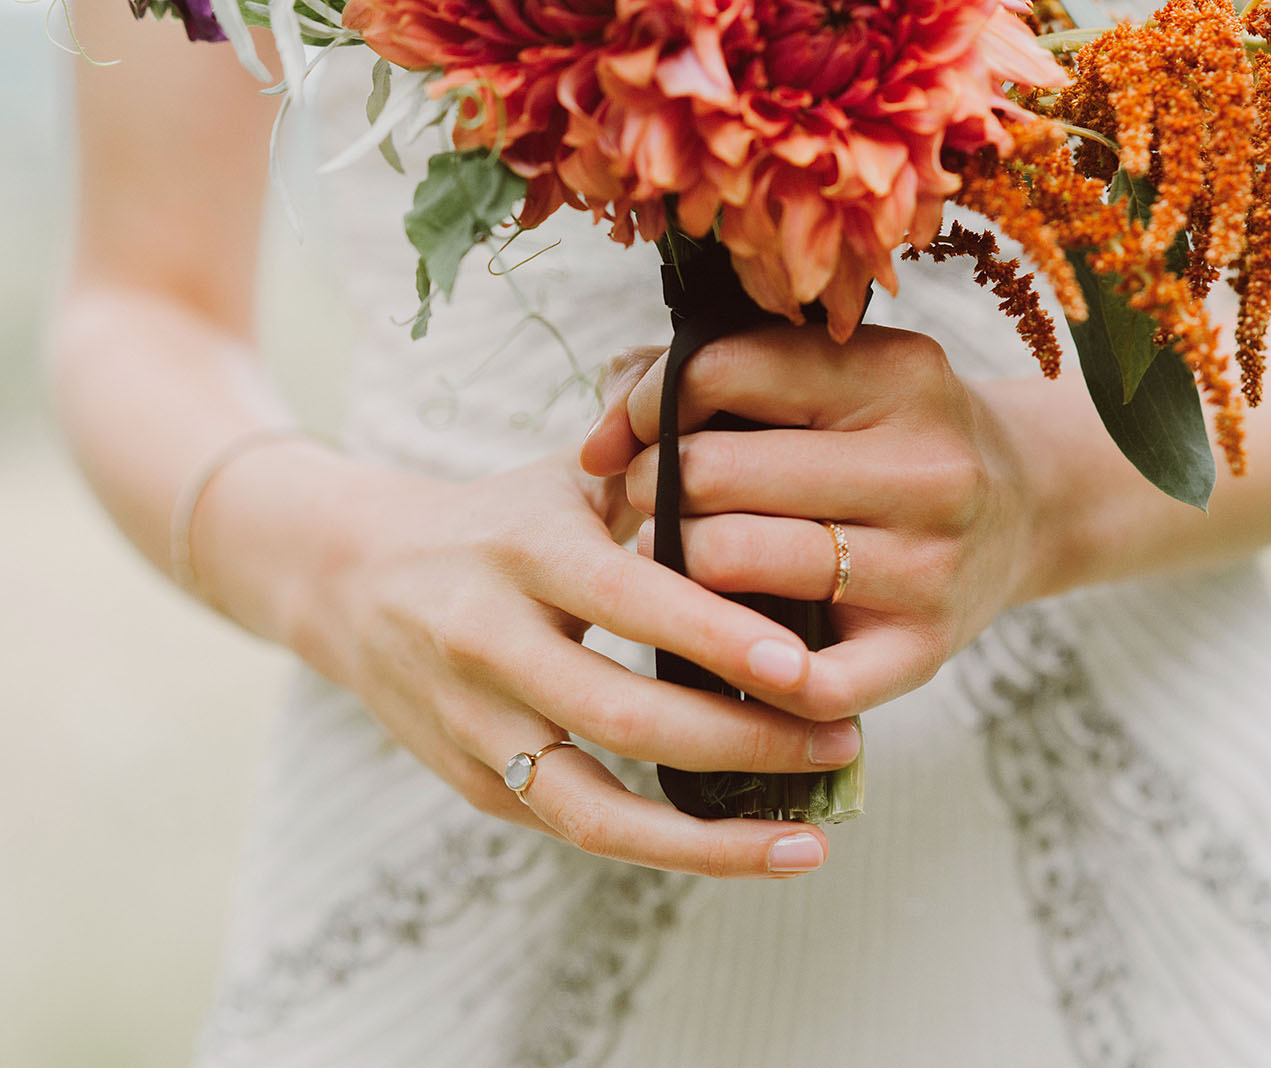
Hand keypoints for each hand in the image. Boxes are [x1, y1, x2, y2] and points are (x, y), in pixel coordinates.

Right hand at [293, 356, 858, 877]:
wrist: (351, 578)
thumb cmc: (496, 522)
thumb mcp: (565, 481)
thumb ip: (660, 479)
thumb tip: (782, 488)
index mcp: (521, 550)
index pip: (629, 601)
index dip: (718, 638)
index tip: (805, 665)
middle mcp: (484, 641)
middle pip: (623, 715)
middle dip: (745, 739)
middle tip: (843, 741)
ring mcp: (471, 724)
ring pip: (594, 807)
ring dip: (710, 838)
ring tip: (806, 840)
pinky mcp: (471, 783)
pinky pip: (576, 829)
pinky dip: (664, 846)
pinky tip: (741, 844)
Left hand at [582, 325, 1038, 721]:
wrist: (1029, 508)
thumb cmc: (892, 435)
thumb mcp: (836, 375)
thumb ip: (711, 375)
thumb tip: (598, 442)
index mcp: (897, 375)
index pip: (717, 372)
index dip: (646, 406)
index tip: (632, 435)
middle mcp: (926, 468)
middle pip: (710, 474)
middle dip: (654, 487)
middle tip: (658, 504)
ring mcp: (930, 565)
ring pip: (732, 561)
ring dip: (679, 565)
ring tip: (688, 558)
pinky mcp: (924, 652)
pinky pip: (804, 682)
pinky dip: (749, 671)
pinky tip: (731, 645)